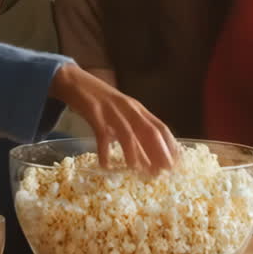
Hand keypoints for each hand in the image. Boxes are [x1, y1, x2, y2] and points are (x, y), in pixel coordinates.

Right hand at [48, 63, 178, 174]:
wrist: (76, 81)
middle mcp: (129, 109)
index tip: (176, 163)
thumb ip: (133, 127)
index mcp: (138, 109)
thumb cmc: (100, 100)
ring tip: (137, 170)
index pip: (161, 127)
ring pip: (128, 134)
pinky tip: (105, 165)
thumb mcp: (122, 111)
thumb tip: (145, 154)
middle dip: (159, 152)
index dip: (170, 146)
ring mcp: (112, 111)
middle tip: (163, 172)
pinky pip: (102, 135)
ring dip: (134, 153)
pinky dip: (104, 151)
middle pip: (150, 131)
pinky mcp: (94, 113)